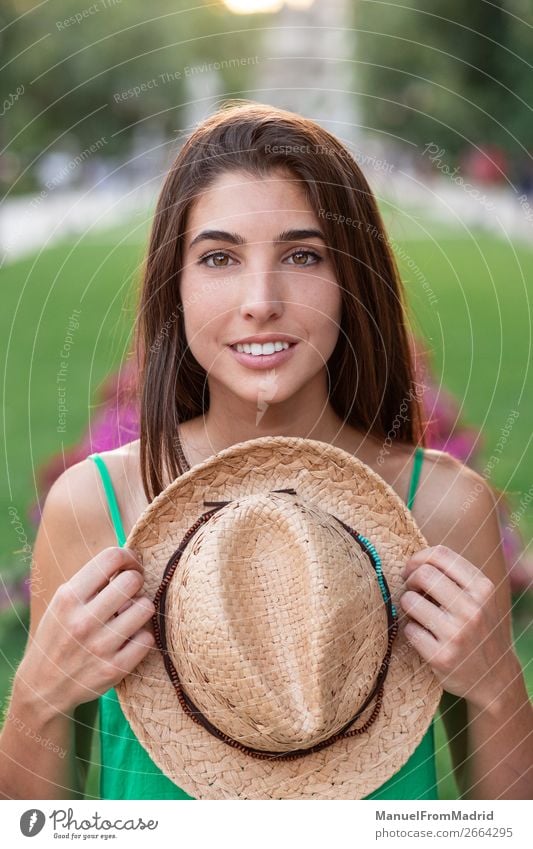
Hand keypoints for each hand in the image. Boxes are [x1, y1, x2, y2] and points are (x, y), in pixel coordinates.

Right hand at [19, 547, 154, 715]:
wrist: (43, 687)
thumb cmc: (60, 634)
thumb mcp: (64, 602)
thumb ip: (92, 581)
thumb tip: (130, 558)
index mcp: (69, 598)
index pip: (111, 557)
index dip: (128, 557)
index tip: (129, 566)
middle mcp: (83, 621)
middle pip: (133, 580)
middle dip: (136, 582)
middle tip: (130, 592)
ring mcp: (100, 646)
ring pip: (145, 607)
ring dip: (141, 609)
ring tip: (129, 616)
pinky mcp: (114, 668)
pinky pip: (148, 638)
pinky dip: (142, 637)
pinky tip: (129, 639)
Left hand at [399, 544, 515, 710]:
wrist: (494, 677)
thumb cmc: (478, 629)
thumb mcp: (479, 598)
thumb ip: (454, 576)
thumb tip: (415, 560)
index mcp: (482, 588)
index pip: (440, 554)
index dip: (418, 558)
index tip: (412, 569)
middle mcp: (473, 609)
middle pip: (423, 574)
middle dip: (410, 580)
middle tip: (412, 591)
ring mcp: (457, 634)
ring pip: (410, 600)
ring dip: (407, 605)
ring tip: (418, 614)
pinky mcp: (441, 656)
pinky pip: (408, 629)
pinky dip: (410, 630)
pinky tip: (423, 636)